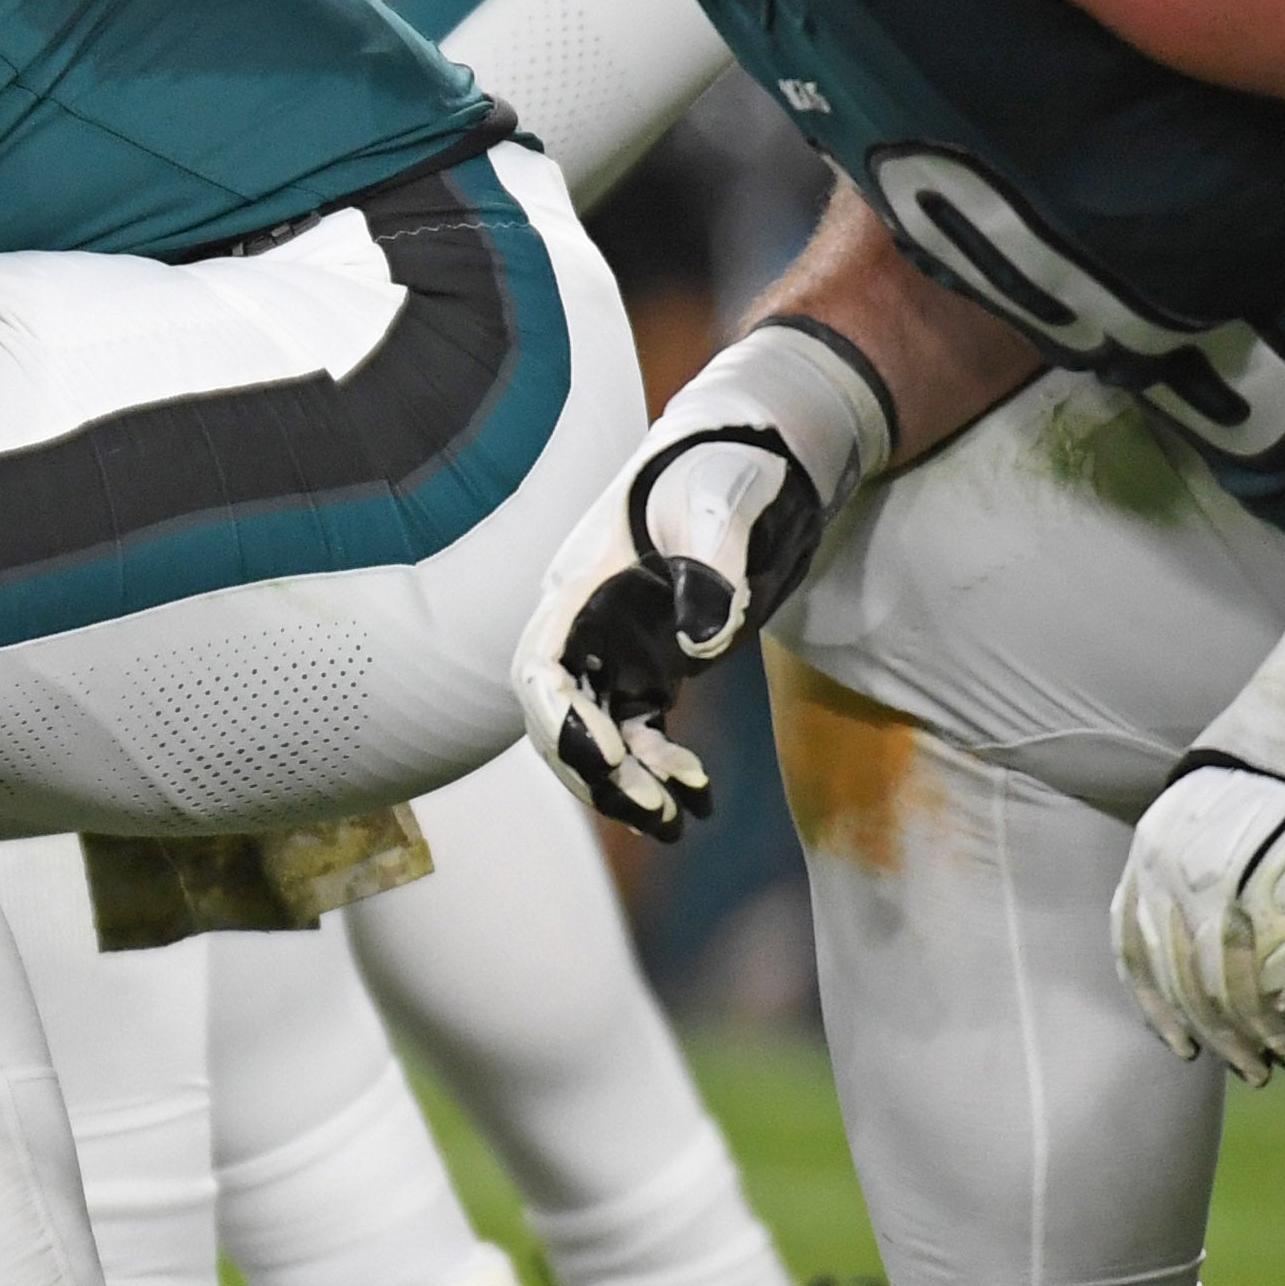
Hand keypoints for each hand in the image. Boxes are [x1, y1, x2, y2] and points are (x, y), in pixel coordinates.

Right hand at [517, 427, 823, 838]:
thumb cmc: (723, 470)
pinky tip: (701, 794)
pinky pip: (638, 733)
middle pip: (557, 717)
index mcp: (581, 588)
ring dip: (625, 786)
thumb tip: (702, 642)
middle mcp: (585, 626)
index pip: (540, 668)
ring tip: (676, 824)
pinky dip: (659, 769)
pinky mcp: (648, 667)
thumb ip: (712, 564)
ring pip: (596, 736)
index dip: (561, 721)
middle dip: (592, 772)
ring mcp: (614, 650)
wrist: (744, 461)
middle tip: (651, 812)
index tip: (607, 759)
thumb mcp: (722, 502)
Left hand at [1111, 758, 1284, 1083]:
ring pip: (1238, 993)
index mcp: (1152, 850)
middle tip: (1252, 1074)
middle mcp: (1182, 872)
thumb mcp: (1210, 816)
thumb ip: (1188, 874)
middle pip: (1188, 982)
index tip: (1181, 1049)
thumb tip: (1192, 954)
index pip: (1135, 948)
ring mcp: (1239, 888)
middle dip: (1222, 1039)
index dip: (1157, 1007)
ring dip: (1271, 1041)